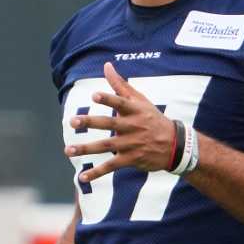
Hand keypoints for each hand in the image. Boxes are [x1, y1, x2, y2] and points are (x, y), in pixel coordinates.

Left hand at [66, 61, 178, 183]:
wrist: (175, 145)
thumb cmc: (153, 119)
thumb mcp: (140, 100)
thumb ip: (120, 85)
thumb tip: (107, 65)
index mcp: (134, 111)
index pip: (120, 103)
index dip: (108, 99)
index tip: (94, 95)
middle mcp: (132, 127)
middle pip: (108, 124)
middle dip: (90, 122)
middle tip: (72, 122)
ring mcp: (131, 144)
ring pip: (106, 146)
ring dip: (86, 149)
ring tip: (68, 150)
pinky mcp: (131, 159)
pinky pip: (111, 166)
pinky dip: (97, 173)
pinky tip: (82, 178)